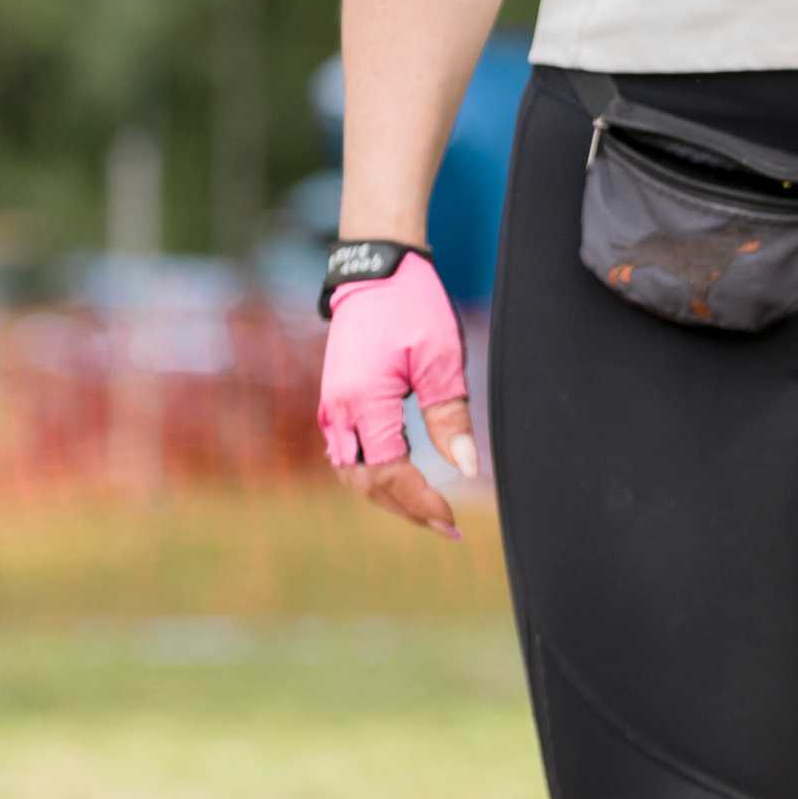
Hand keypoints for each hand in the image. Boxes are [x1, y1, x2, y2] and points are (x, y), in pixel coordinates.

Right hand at [317, 252, 477, 540]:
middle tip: (447, 526)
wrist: (375, 271)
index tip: (452, 522)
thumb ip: (450, 417)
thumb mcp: (441, 359)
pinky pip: (349, 454)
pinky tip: (403, 482)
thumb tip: (466, 469)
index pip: (390, 474)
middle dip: (406, 509)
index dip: (420, 503)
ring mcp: (331, 408)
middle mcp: (338, 412)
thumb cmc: (412, 307)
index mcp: (363, 403)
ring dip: (389, 497)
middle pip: (367, 483)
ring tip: (428, 511)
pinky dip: (375, 475)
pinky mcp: (334, 402)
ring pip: (354, 473)